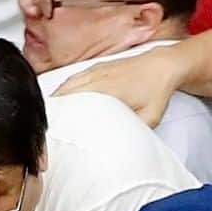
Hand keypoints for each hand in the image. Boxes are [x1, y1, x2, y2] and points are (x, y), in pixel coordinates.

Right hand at [52, 45, 179, 127]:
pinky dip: (64, 88)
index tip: (54, 130)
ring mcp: (96, 71)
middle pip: (66, 94)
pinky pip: (73, 78)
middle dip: (54, 110)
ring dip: (57, 99)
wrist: (163, 65)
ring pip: (67, 85)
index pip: (75, 104)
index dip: (62, 117)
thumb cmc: (157, 90)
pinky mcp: (97, 67)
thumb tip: (120, 145)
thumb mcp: (150, 117)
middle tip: (47, 127)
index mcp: (107, 91)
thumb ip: (133, 130)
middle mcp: (98, 79)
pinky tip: (60, 97)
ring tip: (49, 115)